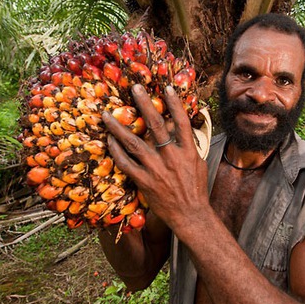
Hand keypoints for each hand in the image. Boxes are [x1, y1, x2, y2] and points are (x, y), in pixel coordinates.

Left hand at [102, 85, 210, 230]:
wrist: (190, 215)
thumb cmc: (195, 189)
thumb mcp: (197, 163)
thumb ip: (187, 146)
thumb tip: (180, 130)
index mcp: (187, 151)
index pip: (181, 122)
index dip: (174, 103)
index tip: (166, 87)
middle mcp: (171, 157)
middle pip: (156, 125)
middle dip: (145, 104)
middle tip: (135, 88)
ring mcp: (156, 169)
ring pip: (134, 143)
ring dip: (118, 127)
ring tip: (107, 114)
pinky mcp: (144, 181)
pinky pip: (126, 163)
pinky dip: (116, 150)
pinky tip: (109, 140)